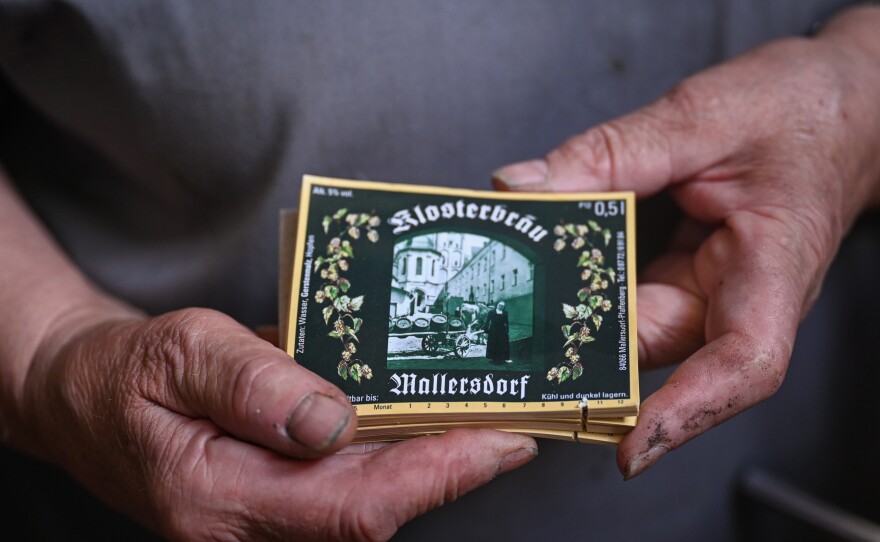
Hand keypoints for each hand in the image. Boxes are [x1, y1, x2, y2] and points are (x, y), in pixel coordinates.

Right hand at [23, 307, 535, 539]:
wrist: (86, 396)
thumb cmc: (121, 376)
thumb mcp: (173, 355)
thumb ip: (248, 384)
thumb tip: (329, 418)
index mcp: (221, 501)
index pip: (350, 506)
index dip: (432, 476)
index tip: (497, 442)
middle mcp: (254, 522)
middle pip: (375, 509)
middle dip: (454, 468)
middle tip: (519, 422)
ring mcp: (269, 512)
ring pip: (370, 496)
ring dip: (435, 459)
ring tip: (492, 414)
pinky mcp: (279, 490)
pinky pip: (351, 479)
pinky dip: (399, 450)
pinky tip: (428, 414)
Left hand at [493, 7, 879, 478]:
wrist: (835, 101)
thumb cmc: (804, 111)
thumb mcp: (702, 118)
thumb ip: (611, 152)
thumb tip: (523, 186)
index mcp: (773, 271)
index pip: (741, 365)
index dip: (686, 412)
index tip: (630, 446)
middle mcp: (738, 296)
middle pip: (657, 348)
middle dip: (583, 353)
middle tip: (512, 345)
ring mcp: (706, 287)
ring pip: (628, 320)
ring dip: (571, 311)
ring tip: (510, 295)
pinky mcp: (681, 271)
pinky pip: (623, 290)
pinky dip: (580, 278)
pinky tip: (538, 261)